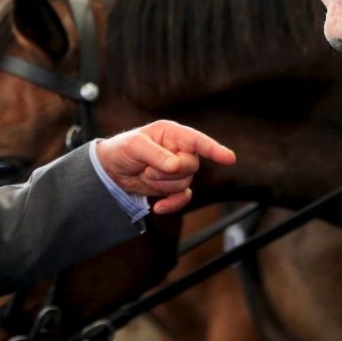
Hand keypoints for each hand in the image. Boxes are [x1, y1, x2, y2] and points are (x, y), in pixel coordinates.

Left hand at [95, 120, 235, 214]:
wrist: (111, 169)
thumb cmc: (122, 149)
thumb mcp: (135, 146)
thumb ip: (156, 154)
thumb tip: (176, 166)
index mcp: (173, 133)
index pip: (198, 141)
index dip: (214, 149)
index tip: (230, 158)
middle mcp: (180, 150)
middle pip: (192, 166)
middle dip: (169, 172)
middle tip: (147, 169)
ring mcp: (178, 169)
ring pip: (185, 183)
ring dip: (162, 184)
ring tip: (145, 175)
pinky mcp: (172, 187)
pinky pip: (182, 198)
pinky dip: (172, 204)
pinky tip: (158, 207)